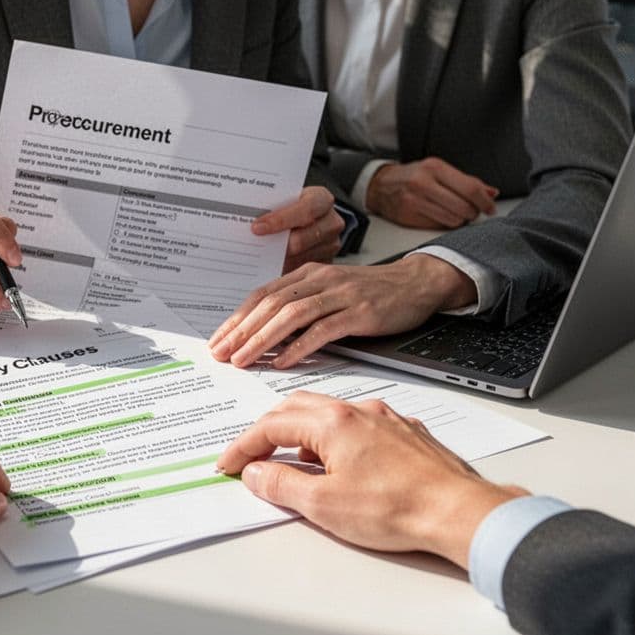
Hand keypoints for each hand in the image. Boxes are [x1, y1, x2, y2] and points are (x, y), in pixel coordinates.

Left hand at [209, 254, 475, 368]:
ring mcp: (340, 295)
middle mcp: (320, 280)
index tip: (218, 341)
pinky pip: (323, 329)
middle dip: (242, 331)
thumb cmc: (369, 291)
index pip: (262, 295)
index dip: (237, 318)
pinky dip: (300, 346)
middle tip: (221, 354)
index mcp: (307, 274)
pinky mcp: (360, 312)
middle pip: (271, 304)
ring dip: (263, 339)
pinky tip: (283, 361)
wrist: (415, 282)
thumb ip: (301, 305)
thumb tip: (265, 333)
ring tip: (244, 359)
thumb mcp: (329, 291)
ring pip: (291, 315)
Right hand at [217, 392, 526, 567]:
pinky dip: (336, 437)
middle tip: (252, 457)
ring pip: (330, 414)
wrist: (457, 511)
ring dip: (303, 432)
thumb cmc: (397, 508)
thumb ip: (281, 485)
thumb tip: (254, 473)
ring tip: (293, 462)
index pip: (271, 425)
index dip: (243, 446)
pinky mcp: (407, 433)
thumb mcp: (323, 505)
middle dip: (269, 431)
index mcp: (332, 422)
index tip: (229, 464)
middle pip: (297, 408)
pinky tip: (341, 462)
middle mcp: (358, 410)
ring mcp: (386, 419)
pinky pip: (360, 424)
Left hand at [252, 186, 344, 271]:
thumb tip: (245, 221)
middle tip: (252, 248)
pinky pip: (303, 271)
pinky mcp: (326, 263)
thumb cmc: (290, 206)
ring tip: (256, 260)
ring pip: (300, 258)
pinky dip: (284, 269)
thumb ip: (271, 207)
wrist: (310, 218)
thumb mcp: (285, 199)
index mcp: (321, 199)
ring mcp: (332, 244)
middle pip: (302, 239)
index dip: (280, 219)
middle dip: (275, 245)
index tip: (256, 228)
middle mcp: (331, 222)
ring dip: (278, 260)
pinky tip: (268, 266)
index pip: (305, 209)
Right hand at [367, 158, 498, 228]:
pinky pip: (438, 226)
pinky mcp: (408, 216)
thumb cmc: (414, 176)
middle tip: (471, 212)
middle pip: (463, 207)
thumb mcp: (439, 171)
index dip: (484, 202)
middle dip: (472, 213)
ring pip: (453, 220)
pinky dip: (444, 224)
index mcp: (435, 167)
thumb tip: (491, 193)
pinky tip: (440, 216)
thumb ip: (466, 181)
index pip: (470, 189)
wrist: (381, 185)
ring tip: (454, 213)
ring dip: (459, 220)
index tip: (490, 208)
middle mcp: (424, 183)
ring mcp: (414, 201)